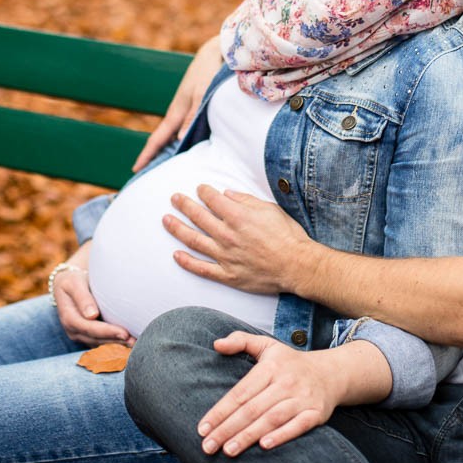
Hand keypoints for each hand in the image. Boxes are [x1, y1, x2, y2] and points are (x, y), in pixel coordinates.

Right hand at [52, 243, 132, 345]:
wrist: (67, 286)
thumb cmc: (73, 281)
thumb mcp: (74, 283)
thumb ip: (82, 297)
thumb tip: (92, 315)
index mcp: (69, 317)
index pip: (89, 328)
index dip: (107, 332)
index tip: (124, 333)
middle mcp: (73, 330)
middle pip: (96, 339)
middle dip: (116, 341)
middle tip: (135, 341)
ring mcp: (80, 335)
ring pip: (100, 344)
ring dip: (117, 345)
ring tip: (135, 343)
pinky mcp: (87, 336)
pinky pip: (101, 343)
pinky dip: (114, 343)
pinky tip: (128, 341)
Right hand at [134, 36, 221, 170]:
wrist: (213, 55)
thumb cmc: (206, 74)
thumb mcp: (200, 95)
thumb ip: (192, 116)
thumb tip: (181, 139)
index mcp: (176, 112)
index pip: (157, 139)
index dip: (147, 155)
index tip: (135, 169)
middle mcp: (177, 113)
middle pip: (162, 140)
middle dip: (153, 157)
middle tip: (145, 175)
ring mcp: (183, 110)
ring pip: (172, 136)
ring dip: (166, 150)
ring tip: (163, 167)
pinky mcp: (192, 107)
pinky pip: (182, 129)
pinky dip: (179, 141)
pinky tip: (184, 148)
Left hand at [163, 185, 311, 293]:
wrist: (297, 265)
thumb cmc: (287, 235)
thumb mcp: (269, 208)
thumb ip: (245, 200)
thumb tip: (227, 194)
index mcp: (237, 216)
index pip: (212, 199)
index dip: (203, 191)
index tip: (199, 188)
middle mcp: (227, 235)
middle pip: (198, 217)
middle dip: (184, 205)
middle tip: (174, 198)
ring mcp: (225, 256)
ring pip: (193, 240)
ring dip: (177, 229)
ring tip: (166, 220)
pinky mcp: (227, 275)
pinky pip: (201, 268)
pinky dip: (186, 262)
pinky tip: (176, 255)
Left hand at [197, 335, 385, 455]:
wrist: (331, 373)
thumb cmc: (291, 363)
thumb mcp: (267, 345)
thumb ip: (241, 341)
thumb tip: (216, 344)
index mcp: (271, 366)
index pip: (240, 392)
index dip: (220, 411)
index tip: (203, 428)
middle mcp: (286, 382)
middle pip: (252, 409)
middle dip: (228, 429)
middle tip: (208, 446)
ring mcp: (302, 398)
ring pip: (271, 419)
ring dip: (249, 436)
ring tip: (228, 450)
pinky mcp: (316, 413)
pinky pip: (298, 426)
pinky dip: (282, 435)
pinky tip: (264, 446)